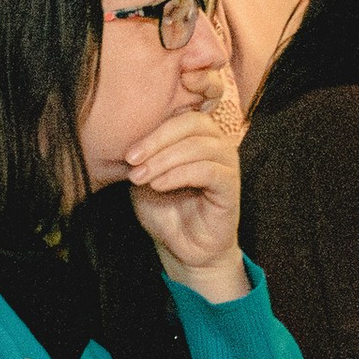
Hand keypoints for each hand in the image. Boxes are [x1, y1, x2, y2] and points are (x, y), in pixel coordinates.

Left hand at [128, 73, 246, 298]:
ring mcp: (227, 163)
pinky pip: (207, 170)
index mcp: (197, 134)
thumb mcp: (145, 174)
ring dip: (164, 160)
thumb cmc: (164, 207)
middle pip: (191, 123)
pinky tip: (159, 185)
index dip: (156, 121)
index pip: (182, 111)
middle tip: (131, 159)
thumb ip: (144, 151)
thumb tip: (126, 130)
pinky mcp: (231, 186)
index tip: (127, 150)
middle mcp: (217, 143)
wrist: (181, 246)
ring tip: (141, 177)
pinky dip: (179, 175)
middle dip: (156, 140)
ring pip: (198, 146)